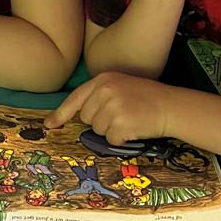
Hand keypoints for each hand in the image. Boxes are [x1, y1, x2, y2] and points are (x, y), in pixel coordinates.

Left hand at [47, 72, 174, 145]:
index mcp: (103, 80)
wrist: (170, 106)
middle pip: (86, 118)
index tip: (49, 124)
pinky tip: (134, 128)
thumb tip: (78, 116)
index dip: (60, 113)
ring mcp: (112, 107)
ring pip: (97, 130)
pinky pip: (110, 139)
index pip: (76, 98)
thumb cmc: (147, 98)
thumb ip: (99, 96)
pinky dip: (121, 139)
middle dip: (100, 121)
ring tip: (130, 119)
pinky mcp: (120, 124)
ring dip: (112, 130)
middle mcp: (105, 91)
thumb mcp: (121, 86)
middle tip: (122, 114)